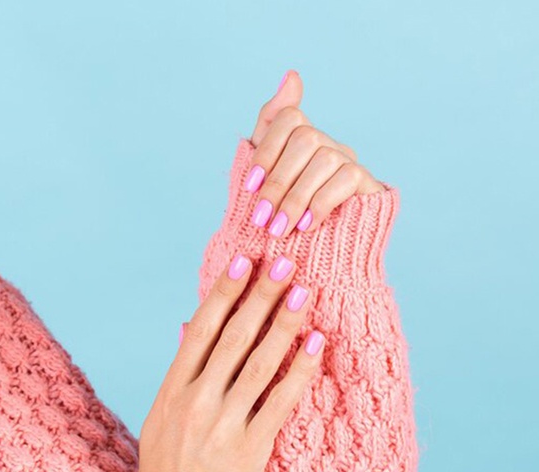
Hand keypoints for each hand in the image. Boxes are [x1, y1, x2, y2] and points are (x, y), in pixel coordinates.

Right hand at [137, 252, 325, 471]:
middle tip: (282, 263)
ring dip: (282, 324)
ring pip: (258, 363)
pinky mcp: (251, 447)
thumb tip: (191, 325)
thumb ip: (180, 370)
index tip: (242, 261)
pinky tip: (315, 343)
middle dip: (259, 296)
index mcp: (173, 387)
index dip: (223, 292)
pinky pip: (280, 402)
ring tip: (302, 292)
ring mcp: (224, 423)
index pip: (201, 328)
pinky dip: (298, 371)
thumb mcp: (161, 413)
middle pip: (233, 337)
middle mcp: (197, 399)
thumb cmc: (169, 460)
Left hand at [244, 70, 385, 237]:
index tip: (249, 186)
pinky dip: (320, 203)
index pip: (287, 118)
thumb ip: (270, 126)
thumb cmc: (284, 213)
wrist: (315, 252)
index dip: (267, 149)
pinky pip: (346, 179)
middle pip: (305, 138)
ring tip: (280, 228)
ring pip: (324, 159)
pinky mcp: (367, 181)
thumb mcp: (266, 173)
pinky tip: (305, 226)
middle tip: (262, 218)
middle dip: (278, 181)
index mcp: (300, 138)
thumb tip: (293, 74)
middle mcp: (327, 142)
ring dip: (297, 197)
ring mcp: (349, 159)